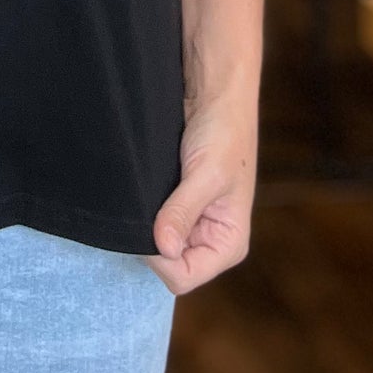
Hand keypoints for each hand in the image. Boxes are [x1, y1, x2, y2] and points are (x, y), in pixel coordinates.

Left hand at [146, 98, 256, 294]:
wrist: (217, 95)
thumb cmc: (224, 131)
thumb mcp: (206, 173)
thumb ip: (183, 211)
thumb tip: (164, 248)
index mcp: (229, 244)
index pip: (183, 277)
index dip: (159, 258)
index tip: (147, 225)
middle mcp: (211, 240)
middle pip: (168, 265)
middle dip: (152, 242)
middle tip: (144, 206)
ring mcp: (193, 225)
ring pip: (158, 245)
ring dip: (147, 225)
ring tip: (147, 195)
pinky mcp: (178, 207)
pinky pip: (155, 224)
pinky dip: (145, 212)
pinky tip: (144, 192)